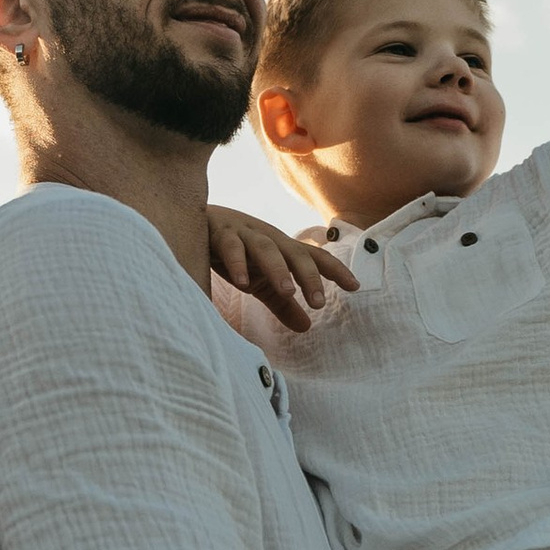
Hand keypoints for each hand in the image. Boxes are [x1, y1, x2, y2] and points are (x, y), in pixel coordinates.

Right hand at [207, 207, 357, 333]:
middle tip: (318, 303)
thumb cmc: (234, 252)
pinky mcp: (219, 235)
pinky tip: (242, 282)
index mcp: (281, 248)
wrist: (193, 222)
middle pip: (295, 253)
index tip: (356, 287)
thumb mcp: (260, 280)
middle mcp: (268, 238)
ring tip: (288, 292)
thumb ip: (282, 302)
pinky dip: (237, 263)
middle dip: (309, 276)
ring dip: (278, 269)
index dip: (335, 270)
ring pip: (266, 248)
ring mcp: (244, 234)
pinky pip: (231, 248)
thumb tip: (306, 327)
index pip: (313, 257)